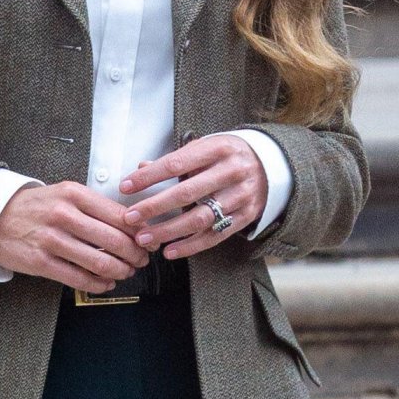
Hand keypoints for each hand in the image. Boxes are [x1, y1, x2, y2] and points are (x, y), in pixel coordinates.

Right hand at [0, 180, 148, 293]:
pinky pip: (79, 278)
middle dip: (135, 254)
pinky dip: (99, 284)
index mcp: (74, 194)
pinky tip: (106, 283)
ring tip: (125, 272)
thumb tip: (131, 226)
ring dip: (120, 271)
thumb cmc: (35, 207)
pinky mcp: (41, 262)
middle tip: (141, 260)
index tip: (148, 240)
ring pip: (99, 261)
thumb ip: (94, 207)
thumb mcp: (64, 194)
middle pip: (115, 240)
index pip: (119, 215)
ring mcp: (51, 239)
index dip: (139, 232)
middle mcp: (64, 215)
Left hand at [119, 135, 267, 257]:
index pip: (177, 163)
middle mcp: (232, 172)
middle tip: (131, 217)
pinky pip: (215, 235)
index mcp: (219, 148)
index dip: (149, 177)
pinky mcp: (246, 216)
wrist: (272, 166)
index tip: (126, 187)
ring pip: (200, 218)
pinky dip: (191, 245)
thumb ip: (176, 159)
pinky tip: (170, 250)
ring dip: (169, 231)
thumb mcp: (206, 148)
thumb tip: (141, 168)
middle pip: (187, 193)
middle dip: (154, 207)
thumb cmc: (228, 156)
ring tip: (145, 238)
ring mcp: (241, 196)